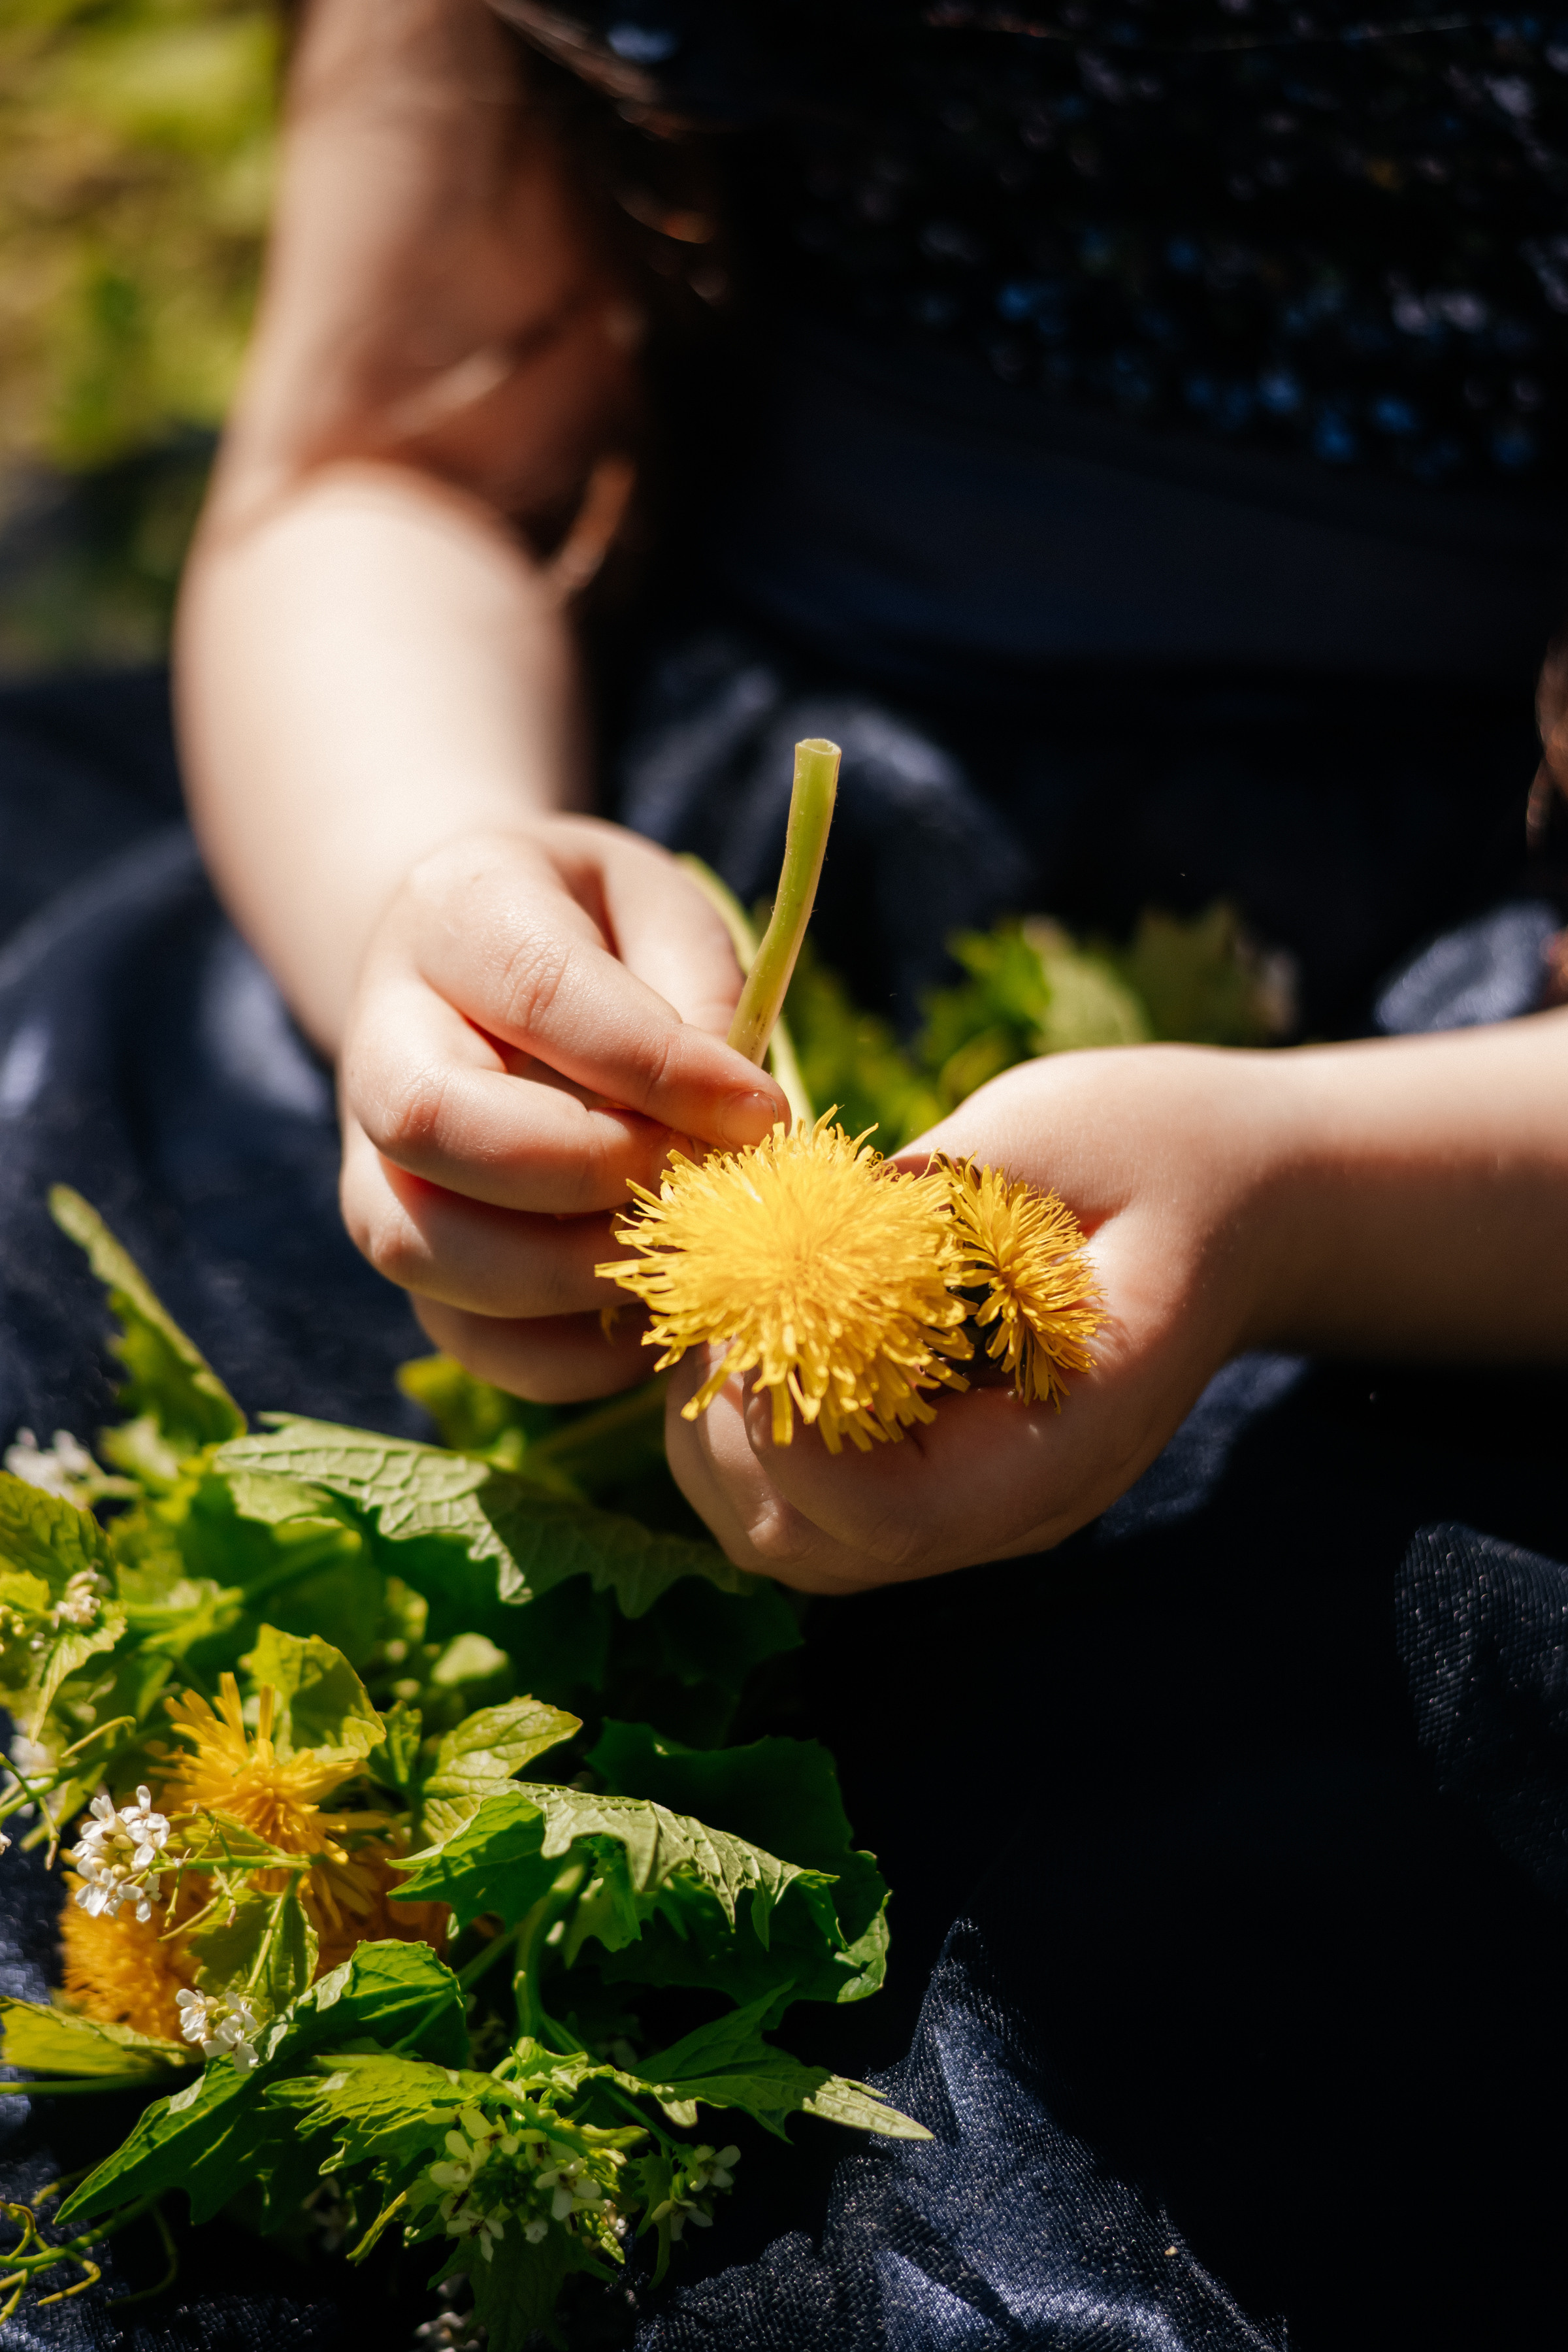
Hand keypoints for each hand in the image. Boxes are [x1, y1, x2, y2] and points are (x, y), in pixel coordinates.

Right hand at [338, 818, 788, 1398]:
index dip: (654, 1066)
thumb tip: (736, 1126)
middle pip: (431, 1122)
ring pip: (416, 1242)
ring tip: (682, 1262)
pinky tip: (651, 1321)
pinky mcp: (410, 1250)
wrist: (488, 965)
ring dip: (566, 1277)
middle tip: (697, 1188)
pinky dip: (562, 1356)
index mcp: (459, 913)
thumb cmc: (603, 934)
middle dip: (584, 1172)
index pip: (539, 992)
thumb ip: (698, 995)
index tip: (760, 1111)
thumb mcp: (664, 914)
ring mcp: (373, 1155)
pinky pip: (457, 1332)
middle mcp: (384, 1036)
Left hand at [666, 1044, 1284, 1590]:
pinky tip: (754, 1334)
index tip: (749, 1315)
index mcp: (1066, 1443)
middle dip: (731, 1440)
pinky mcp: (939, 1473)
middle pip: (817, 1550)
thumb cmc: (1163, 1149)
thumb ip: (919, 1198)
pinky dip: (751, 1436)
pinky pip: (810, 1503)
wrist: (1250, 1195)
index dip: (792, 1437)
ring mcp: (976, 1503)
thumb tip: (779, 1230)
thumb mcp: (1049, 1135)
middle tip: (715, 1308)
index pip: (893, 1516)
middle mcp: (1014, 1505)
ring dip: (724, 1444)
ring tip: (724, 1320)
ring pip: (793, 1542)